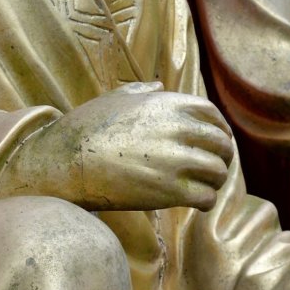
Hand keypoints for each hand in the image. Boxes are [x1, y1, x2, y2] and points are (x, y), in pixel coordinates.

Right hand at [0, 83, 233, 211]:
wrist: (67, 161)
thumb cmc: (87, 128)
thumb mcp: (115, 98)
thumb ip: (142, 91)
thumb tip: (159, 86)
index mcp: (169, 104)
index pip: (213, 115)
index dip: (219, 130)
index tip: (216, 142)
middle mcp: (179, 129)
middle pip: (222, 144)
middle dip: (222, 157)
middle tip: (213, 168)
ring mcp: (176, 160)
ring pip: (219, 172)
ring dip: (215, 181)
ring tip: (204, 187)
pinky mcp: (170, 191)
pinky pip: (207, 197)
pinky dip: (206, 201)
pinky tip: (195, 203)